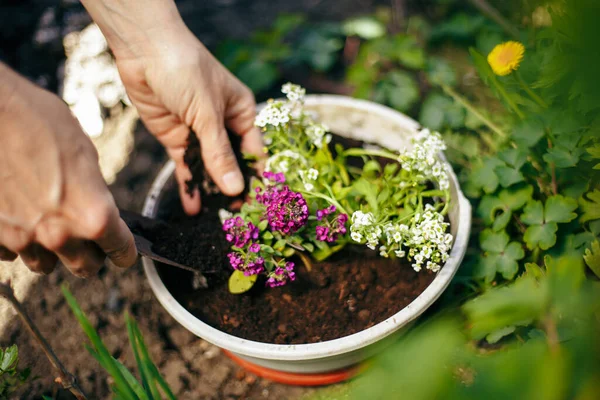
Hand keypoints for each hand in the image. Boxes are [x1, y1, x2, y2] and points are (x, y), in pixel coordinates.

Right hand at [0, 63, 137, 276]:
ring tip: (48, 226)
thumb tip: (94, 202)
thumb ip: (93, 190)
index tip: (124, 252)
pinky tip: (17, 218)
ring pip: (45, 265)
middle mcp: (60, 234)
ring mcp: (22, 239)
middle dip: (90, 256)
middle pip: (85, 267)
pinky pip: (10, 253)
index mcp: (93, 214)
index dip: (125, 251)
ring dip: (51, 252)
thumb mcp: (84, 153)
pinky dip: (16, 242)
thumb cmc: (36, 121)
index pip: (121, 250)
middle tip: (88, 241)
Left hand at [114, 24, 262, 214]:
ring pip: (209, 169)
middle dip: (234, 189)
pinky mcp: (177, 139)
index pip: (255, 152)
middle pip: (232, 164)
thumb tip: (235, 188)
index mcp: (242, 113)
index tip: (259, 205)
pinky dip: (189, 186)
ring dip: (211, 192)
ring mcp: (199, 134)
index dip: (257, 178)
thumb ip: (219, 154)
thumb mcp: (208, 114)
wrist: (143, 51)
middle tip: (237, 218)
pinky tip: (193, 207)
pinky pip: (187, 167)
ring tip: (216, 219)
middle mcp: (223, 126)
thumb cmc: (186, 71)